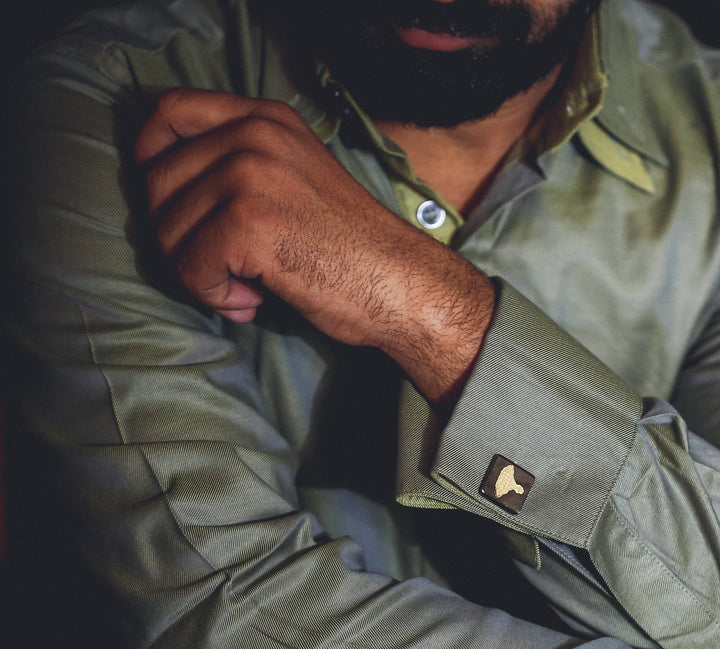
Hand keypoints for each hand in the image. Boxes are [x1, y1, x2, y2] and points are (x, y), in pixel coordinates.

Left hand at [135, 87, 491, 402]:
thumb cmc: (353, 247)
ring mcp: (249, 176)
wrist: (401, 283)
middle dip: (177, 235)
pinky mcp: (247, 223)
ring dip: (198, 273)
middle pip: (156, 181)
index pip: (172, 110)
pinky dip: (214, 296)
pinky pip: (189, 267)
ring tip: (246, 285)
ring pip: (167, 230)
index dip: (151, 154)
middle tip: (224, 265)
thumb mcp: (298, 174)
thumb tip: (164, 183)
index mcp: (267, 120)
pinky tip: (253, 300)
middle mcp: (255, 136)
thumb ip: (242, 161)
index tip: (167, 197)